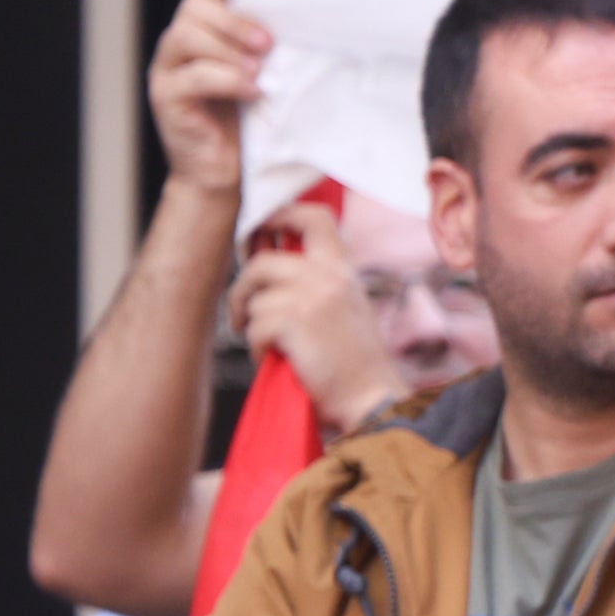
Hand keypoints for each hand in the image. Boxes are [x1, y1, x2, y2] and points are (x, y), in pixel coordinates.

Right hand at [144, 0, 265, 200]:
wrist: (226, 179)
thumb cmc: (251, 127)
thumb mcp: (268, 80)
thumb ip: (271, 53)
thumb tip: (310, 28)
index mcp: (205, 35)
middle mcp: (180, 46)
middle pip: (195, 8)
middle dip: (232, 19)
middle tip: (267, 43)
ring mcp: (168, 71)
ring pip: (187, 36)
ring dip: (227, 48)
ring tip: (259, 69)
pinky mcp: (167, 99)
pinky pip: (192, 77)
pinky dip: (226, 80)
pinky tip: (252, 91)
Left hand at [225, 204, 401, 437]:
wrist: (372, 399)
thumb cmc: (356, 364)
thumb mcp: (346, 308)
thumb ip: (319, 284)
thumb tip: (269, 267)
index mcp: (343, 269)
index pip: (312, 217)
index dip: (278, 216)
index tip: (260, 234)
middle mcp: (329, 275)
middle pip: (263, 260)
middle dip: (243, 287)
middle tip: (241, 310)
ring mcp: (312, 296)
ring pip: (254, 299)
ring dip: (251, 325)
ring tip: (268, 346)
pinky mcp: (295, 322)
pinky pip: (254, 327)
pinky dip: (258, 349)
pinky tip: (277, 361)